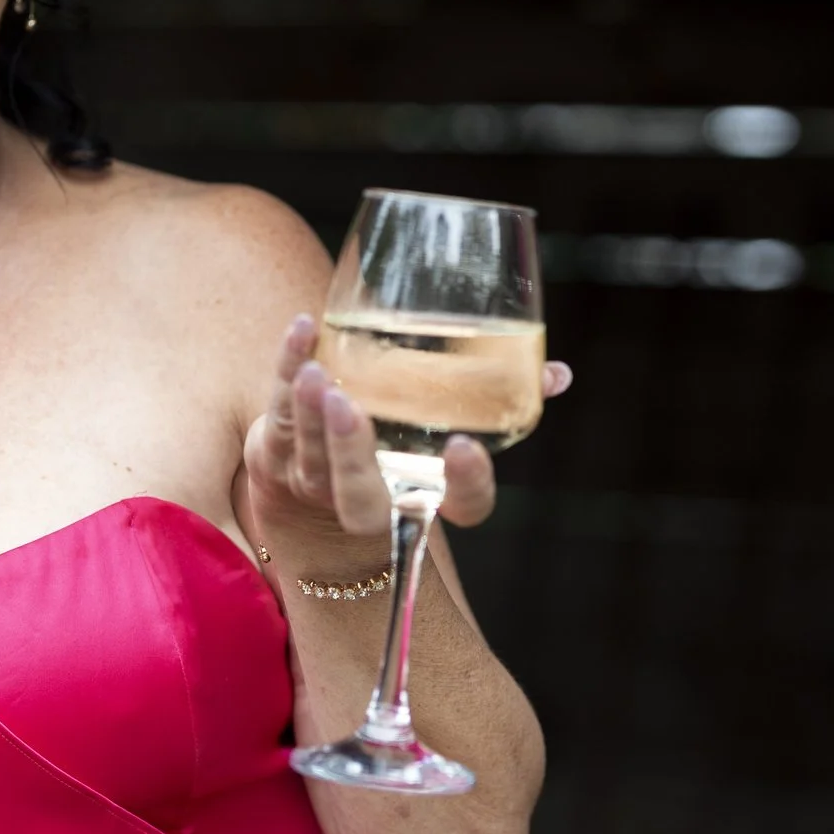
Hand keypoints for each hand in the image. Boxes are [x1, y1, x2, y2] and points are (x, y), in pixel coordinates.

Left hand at [242, 314, 573, 571]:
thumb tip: (557, 375)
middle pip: (359, 498)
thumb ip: (506, 401)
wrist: (315, 492)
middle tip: (350, 405)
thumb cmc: (404, 446)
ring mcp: (315, 482)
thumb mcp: (454, 426)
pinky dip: (285, 369)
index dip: (465, 483)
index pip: (459, 505)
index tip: (463, 447)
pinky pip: (277, 413)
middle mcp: (369, 501)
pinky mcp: (276, 452)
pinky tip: (302, 329)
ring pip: (308, 456)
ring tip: (316, 371)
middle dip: (352, 456)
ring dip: (309, 412)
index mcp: (425, 497)